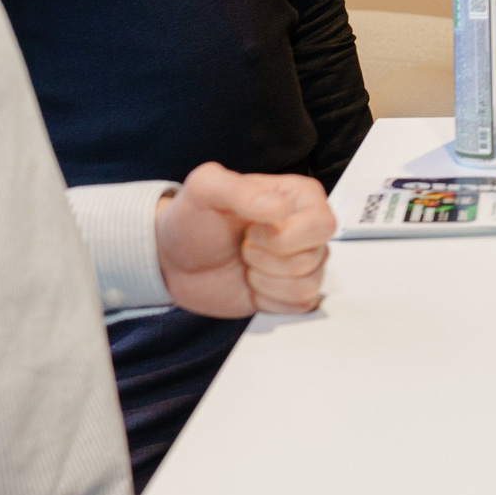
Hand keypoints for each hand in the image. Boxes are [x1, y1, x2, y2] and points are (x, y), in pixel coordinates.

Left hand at [156, 162, 335, 318]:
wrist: (173, 261)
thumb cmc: (191, 221)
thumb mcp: (204, 190)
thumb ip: (238, 189)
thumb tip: (280, 208)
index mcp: (299, 197)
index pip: (322, 224)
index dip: (284, 237)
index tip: (250, 232)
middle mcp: (306, 228)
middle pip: (314, 257)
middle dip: (269, 260)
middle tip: (244, 248)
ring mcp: (300, 261)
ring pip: (308, 284)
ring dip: (265, 281)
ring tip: (245, 264)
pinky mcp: (290, 291)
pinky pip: (300, 305)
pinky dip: (269, 300)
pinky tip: (251, 283)